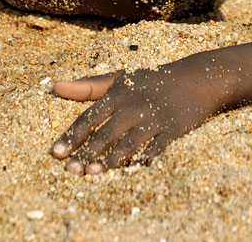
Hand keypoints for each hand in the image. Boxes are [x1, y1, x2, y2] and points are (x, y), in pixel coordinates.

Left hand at [50, 64, 217, 174]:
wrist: (196, 79)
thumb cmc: (151, 81)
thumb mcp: (119, 78)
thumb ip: (88, 86)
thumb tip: (55, 87)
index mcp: (119, 93)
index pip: (90, 117)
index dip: (72, 135)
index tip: (55, 153)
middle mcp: (134, 105)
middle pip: (106, 133)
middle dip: (87, 153)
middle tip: (70, 171)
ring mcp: (155, 118)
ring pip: (130, 142)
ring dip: (111, 159)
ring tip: (93, 173)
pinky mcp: (174, 129)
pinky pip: (157, 147)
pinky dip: (144, 158)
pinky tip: (132, 169)